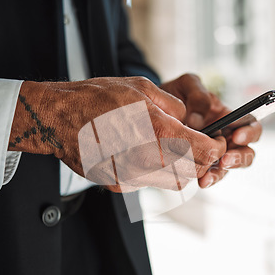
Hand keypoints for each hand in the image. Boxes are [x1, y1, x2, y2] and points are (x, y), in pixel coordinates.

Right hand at [8, 77, 225, 192]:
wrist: (57, 118)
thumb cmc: (97, 98)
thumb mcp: (142, 89)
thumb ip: (173, 107)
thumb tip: (187, 121)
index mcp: (156, 133)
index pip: (205, 152)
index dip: (217, 147)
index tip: (218, 141)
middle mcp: (146, 161)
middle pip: (193, 171)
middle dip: (202, 160)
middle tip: (200, 145)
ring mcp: (131, 177)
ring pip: (173, 181)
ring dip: (181, 168)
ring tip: (174, 148)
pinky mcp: (118, 186)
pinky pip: (149, 183)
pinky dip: (157, 171)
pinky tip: (146, 153)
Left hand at [160, 73, 261, 187]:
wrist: (157, 107)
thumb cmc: (178, 93)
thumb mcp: (188, 85)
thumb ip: (198, 95)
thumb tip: (198, 117)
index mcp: (230, 116)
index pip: (251, 125)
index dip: (250, 132)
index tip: (237, 136)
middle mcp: (227, 136)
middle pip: (246, 151)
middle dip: (239, 158)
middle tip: (225, 159)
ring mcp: (215, 152)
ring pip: (228, 167)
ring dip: (221, 173)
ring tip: (209, 176)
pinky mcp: (201, 163)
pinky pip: (211, 174)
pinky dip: (208, 179)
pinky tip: (201, 180)